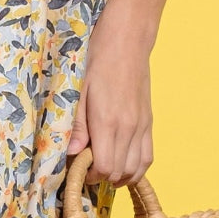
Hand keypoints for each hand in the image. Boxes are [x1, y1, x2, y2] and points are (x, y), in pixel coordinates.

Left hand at [66, 0, 153, 186]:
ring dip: (120, 176)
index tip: (76, 170)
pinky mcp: (148, 120)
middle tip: (85, 169)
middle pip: (120, 172)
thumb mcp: (77, 89)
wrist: (126, 40)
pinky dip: (136, 167)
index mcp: (108, 121)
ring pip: (137, 168)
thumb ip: (75, 124)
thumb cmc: (97, 59)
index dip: (89, 176)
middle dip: (102, 177)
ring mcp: (142, 125)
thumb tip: (70, 153)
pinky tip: (122, 163)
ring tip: (102, 169)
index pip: (105, 167)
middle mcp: (129, 127)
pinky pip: (148, 155)